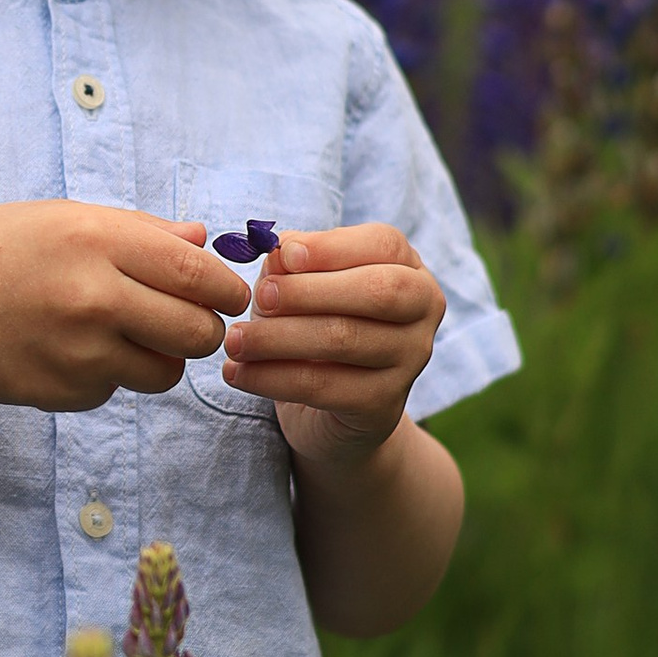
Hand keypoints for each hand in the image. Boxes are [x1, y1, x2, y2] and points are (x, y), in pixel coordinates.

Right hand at [0, 204, 250, 413]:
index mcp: (96, 240)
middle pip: (197, 332)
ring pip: (165, 372)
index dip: (226, 288)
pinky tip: (72, 350)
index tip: (231, 294)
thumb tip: (203, 241)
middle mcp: (92, 297)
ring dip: (160, 357)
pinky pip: (118, 389)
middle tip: (190, 321)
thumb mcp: (61, 218)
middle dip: (206, 330)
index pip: (196, 273)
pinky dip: (110, 374)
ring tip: (127, 334)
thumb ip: (138, 229)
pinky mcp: (64, 392)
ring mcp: (78, 352)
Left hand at [219, 224, 444, 458]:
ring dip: (278, 338)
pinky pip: (322, 387)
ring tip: (234, 340)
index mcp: (409, 268)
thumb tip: (278, 251)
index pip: (383, 244)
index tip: (285, 254)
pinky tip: (237, 373)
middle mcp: (423, 311)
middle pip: (377, 290)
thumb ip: (292, 265)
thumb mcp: (302, 290)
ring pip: (345, 340)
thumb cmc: (316, 330)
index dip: (333, 247)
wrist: (332, 412)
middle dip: (310, 291)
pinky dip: (272, 378)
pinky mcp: (383, 406)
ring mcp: (410, 361)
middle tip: (259, 298)